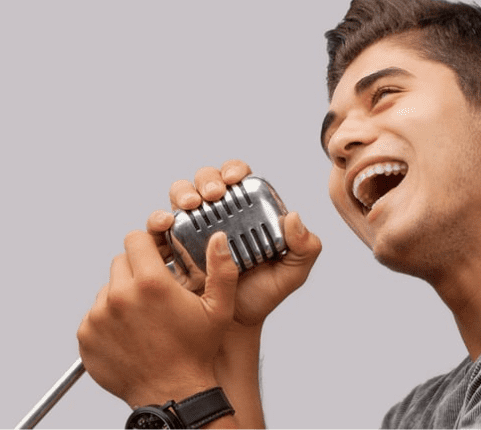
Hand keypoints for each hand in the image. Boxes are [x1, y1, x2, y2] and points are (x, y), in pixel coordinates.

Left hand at [77, 230, 237, 407]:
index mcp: (151, 283)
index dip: (149, 244)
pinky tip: (131, 331)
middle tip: (154, 290)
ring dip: (123, 294)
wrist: (172, 392)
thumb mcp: (219, 309)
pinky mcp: (86, 335)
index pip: (136, 239)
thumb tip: (219, 238)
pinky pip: (95, 314)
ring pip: (107, 288)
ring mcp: (99, 317)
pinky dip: (109, 318)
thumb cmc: (196, 351)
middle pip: (120, 261)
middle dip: (137, 269)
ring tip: (144, 315)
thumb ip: (222, 269)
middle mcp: (120, 296)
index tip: (157, 256)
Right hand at [147, 160, 321, 325]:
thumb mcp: (291, 273)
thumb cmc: (261, 297)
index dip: (234, 169)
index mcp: (246, 212)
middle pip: (207, 181)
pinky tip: (165, 223)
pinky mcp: (170, 245)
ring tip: (190, 204)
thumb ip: (305, 248)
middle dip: (207, 179)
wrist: (230, 327)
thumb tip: (293, 216)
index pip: (238, 178)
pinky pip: (158, 226)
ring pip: (180, 195)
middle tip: (213, 194)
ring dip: (183, 191)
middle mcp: (217, 215)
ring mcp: (192, 228)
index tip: (234, 178)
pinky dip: (158, 218)